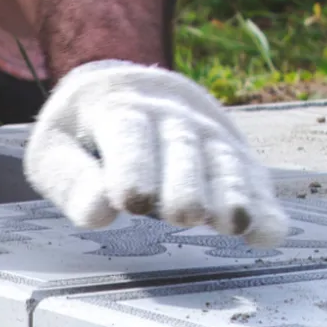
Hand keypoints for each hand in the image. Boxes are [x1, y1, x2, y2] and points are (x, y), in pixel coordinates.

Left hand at [23, 61, 287, 246]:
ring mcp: (207, 133)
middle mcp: (171, 114)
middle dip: (184, 182)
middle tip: (184, 215)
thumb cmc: (82, 135)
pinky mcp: (233, 155)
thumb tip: (98, 212)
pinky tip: (270, 234)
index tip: (131, 200)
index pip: (127, 131)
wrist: (127, 91)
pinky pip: (251, 180)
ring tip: (234, 224)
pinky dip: (263, 206)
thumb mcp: (56, 151)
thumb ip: (71, 180)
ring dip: (230, 193)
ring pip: (221, 161)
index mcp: (117, 106)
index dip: (131, 164)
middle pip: (181, 147)